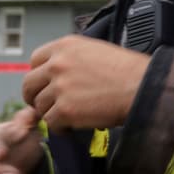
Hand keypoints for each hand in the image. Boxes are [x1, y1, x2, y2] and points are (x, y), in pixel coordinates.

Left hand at [23, 35, 151, 131]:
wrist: (143, 87)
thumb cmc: (129, 70)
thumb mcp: (97, 50)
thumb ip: (73, 58)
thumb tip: (60, 73)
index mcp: (65, 46)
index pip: (35, 60)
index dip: (40, 75)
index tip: (45, 84)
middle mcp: (58, 64)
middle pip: (30, 84)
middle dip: (35, 96)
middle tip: (45, 105)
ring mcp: (59, 87)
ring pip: (40, 106)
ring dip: (52, 112)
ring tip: (70, 116)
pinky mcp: (65, 110)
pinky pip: (51, 122)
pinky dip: (61, 127)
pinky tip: (74, 125)